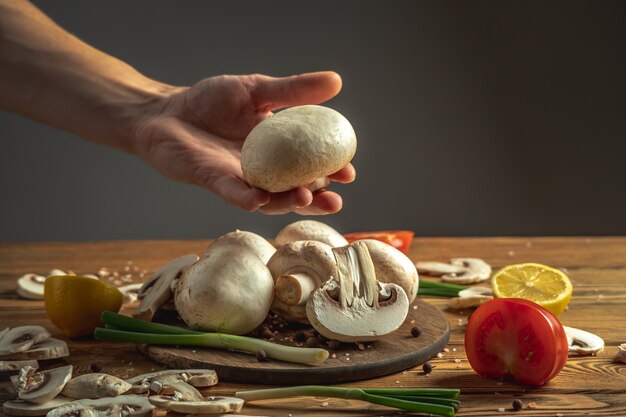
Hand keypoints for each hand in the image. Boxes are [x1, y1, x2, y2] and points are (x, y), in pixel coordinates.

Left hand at [131, 71, 355, 214]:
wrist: (165, 111)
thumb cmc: (210, 102)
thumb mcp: (257, 90)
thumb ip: (294, 91)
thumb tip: (336, 82)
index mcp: (277, 150)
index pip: (310, 166)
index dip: (331, 173)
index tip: (349, 172)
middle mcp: (262, 171)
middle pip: (295, 190)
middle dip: (317, 199)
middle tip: (335, 199)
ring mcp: (238, 178)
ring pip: (268, 198)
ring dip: (288, 202)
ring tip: (307, 197)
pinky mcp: (212, 180)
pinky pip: (231, 193)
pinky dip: (245, 198)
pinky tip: (259, 200)